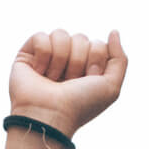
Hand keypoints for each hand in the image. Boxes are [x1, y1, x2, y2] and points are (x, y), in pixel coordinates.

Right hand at [9, 29, 127, 136]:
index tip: (87, 81)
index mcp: (86, 68)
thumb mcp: (111, 88)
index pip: (97, 45)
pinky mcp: (28, 54)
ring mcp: (48, 57)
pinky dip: (43, 55)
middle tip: (69, 82)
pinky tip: (39, 72)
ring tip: (53, 80)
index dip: (95, 61)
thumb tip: (114, 31)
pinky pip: (41, 36)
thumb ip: (120, 59)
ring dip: (61, 59)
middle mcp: (68, 62)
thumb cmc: (79, 106)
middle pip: (81, 38)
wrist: (49, 116)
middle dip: (78, 61)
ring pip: (61, 34)